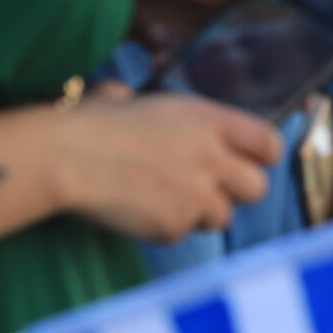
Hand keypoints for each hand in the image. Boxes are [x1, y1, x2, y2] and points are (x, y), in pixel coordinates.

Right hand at [55, 83, 281, 242]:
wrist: (63, 157)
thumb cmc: (88, 122)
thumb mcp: (129, 99)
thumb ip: (150, 107)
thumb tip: (128, 99)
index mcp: (208, 120)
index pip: (269, 143)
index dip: (260, 156)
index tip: (247, 161)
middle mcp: (213, 158)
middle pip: (257, 188)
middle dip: (235, 192)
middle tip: (205, 188)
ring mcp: (197, 195)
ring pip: (221, 217)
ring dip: (199, 213)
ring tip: (162, 198)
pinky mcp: (174, 225)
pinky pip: (181, 233)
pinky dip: (164, 228)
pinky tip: (137, 211)